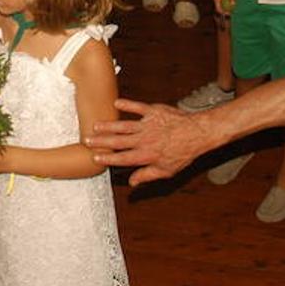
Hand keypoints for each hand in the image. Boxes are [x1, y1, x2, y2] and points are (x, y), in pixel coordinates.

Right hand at [88, 99, 208, 184]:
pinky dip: (128, 104)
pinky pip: (138, 107)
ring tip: (96, 125)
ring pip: (124, 125)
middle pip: (118, 141)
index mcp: (146, 155)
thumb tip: (131, 182)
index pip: (123, 158)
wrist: (198, 133)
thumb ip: (147, 175)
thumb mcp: (167, 170)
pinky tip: (116, 103)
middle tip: (87, 140)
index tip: (95, 157)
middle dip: (101, 141)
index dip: (108, 158)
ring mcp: (148, 124)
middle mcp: (144, 140)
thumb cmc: (183, 153)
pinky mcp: (154, 112)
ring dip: (109, 125)